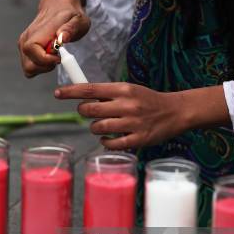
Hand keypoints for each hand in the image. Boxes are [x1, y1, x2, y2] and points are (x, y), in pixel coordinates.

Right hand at [18, 0, 89, 77]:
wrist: (59, 6)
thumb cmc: (69, 14)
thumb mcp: (78, 20)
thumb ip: (70, 29)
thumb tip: (62, 38)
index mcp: (37, 32)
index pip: (33, 52)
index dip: (46, 60)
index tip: (59, 57)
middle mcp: (26, 39)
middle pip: (28, 66)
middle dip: (45, 67)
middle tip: (57, 57)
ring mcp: (23, 44)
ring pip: (28, 68)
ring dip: (43, 67)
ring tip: (54, 55)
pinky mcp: (24, 49)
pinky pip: (30, 66)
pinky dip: (40, 65)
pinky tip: (49, 56)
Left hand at [54, 83, 229, 149]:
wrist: (176, 112)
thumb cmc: (147, 100)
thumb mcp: (129, 90)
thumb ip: (108, 94)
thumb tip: (82, 98)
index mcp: (123, 89)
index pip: (90, 89)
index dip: (71, 92)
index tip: (57, 94)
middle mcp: (127, 105)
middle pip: (90, 110)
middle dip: (84, 112)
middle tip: (88, 113)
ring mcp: (133, 123)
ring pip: (98, 128)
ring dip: (95, 129)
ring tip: (103, 126)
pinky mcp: (138, 139)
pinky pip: (111, 144)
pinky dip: (106, 142)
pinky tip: (109, 139)